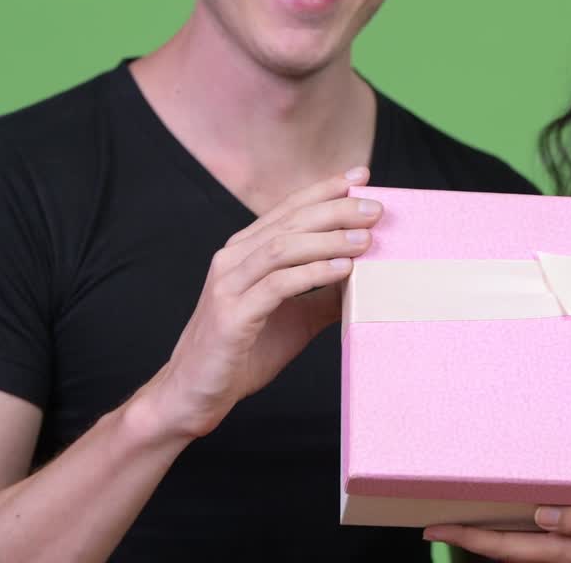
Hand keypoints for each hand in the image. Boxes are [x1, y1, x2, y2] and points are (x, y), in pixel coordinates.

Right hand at [144, 167, 380, 438]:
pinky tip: (342, 271)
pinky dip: (312, 274)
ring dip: (327, 240)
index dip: (325, 189)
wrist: (195, 394)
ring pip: (282, 248)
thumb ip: (324, 295)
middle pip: (289, 222)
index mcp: (245, 253)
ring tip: (364, 238)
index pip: (288, 209)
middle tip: (375, 208)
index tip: (361, 175)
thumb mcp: (295, 317)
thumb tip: (365, 279)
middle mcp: (233, 260)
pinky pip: (276, 286)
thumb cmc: (243, 353)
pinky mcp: (231, 316)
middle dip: (335, 210)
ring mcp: (228, 286)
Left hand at [425, 506, 570, 562]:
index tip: (435, 527)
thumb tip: (542, 515)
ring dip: (495, 541)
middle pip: (510, 552)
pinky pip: (547, 550)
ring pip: (526, 552)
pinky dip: (524, 541)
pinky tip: (519, 528)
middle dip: (471, 540)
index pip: (510, 547)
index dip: (471, 538)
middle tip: (435, 525)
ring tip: (467, 523)